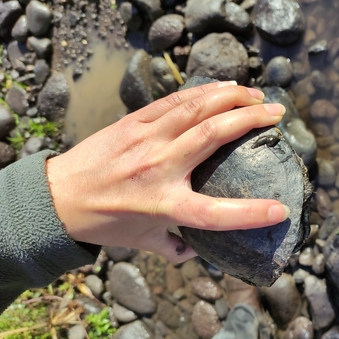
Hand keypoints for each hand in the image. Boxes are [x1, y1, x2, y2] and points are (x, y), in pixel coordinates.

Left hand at [46, 82, 288, 263]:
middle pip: (213, 135)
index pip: (216, 214)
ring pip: (196, 109)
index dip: (251, 214)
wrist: (58, 198)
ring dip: (231, 97)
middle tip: (278, 114)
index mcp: (165, 206)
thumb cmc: (104, 222)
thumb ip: (175, 248)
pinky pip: (175, 101)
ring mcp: (146, 139)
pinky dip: (203, 91)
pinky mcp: (134, 122)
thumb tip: (199, 250)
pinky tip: (223, 87)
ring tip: (257, 95)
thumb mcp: (143, 243)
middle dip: (251, 119)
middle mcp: (159, 168)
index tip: (279, 211)